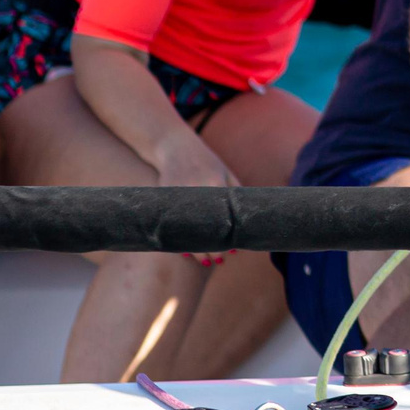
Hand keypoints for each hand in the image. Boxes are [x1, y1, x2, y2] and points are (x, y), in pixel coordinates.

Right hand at [147, 133, 239, 264]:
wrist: (176, 147)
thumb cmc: (208, 163)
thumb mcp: (226, 174)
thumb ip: (236, 194)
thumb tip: (246, 223)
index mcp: (214, 183)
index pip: (221, 217)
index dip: (225, 236)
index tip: (231, 251)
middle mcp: (195, 189)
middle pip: (203, 227)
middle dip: (210, 247)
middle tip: (219, 261)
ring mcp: (177, 194)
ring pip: (185, 229)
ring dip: (194, 248)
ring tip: (205, 261)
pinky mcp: (164, 197)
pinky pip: (172, 224)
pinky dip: (179, 238)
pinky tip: (186, 251)